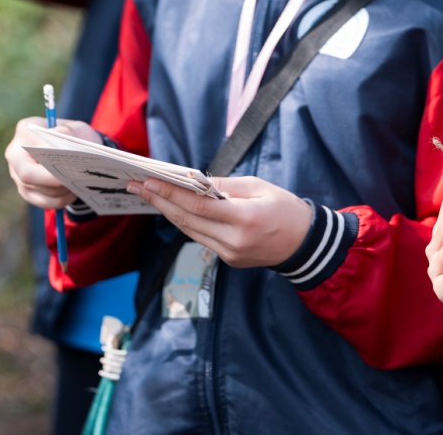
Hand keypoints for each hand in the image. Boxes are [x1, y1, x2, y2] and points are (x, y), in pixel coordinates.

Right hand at [5, 117, 101, 208]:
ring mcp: (17, 174)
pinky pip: (41, 201)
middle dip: (52, 179)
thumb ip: (70, 130)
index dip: (48, 154)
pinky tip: (72, 193)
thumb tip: (60, 134)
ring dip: (59, 190)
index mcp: (25, 130)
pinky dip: (59, 200)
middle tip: (73, 178)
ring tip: (77, 184)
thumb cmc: (72, 136)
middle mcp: (15, 154)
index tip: (68, 158)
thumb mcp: (76, 128)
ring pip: (36, 190)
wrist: (71, 149)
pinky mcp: (26, 191)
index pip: (32, 144)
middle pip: (27, 173)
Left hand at [126, 175, 312, 268]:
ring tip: (149, 195)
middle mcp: (233, 241)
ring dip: (168, 212)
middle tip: (137, 186)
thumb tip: (195, 181)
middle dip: (159, 201)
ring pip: (189, 231)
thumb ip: (226, 186)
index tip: (149, 182)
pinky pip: (201, 238)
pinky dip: (186, 222)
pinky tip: (174, 209)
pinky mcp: (229, 260)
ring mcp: (229, 254)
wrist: (305, 244)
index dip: (171, 194)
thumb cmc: (286, 208)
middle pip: (186, 221)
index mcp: (244, 219)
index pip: (197, 206)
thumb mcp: (260, 187)